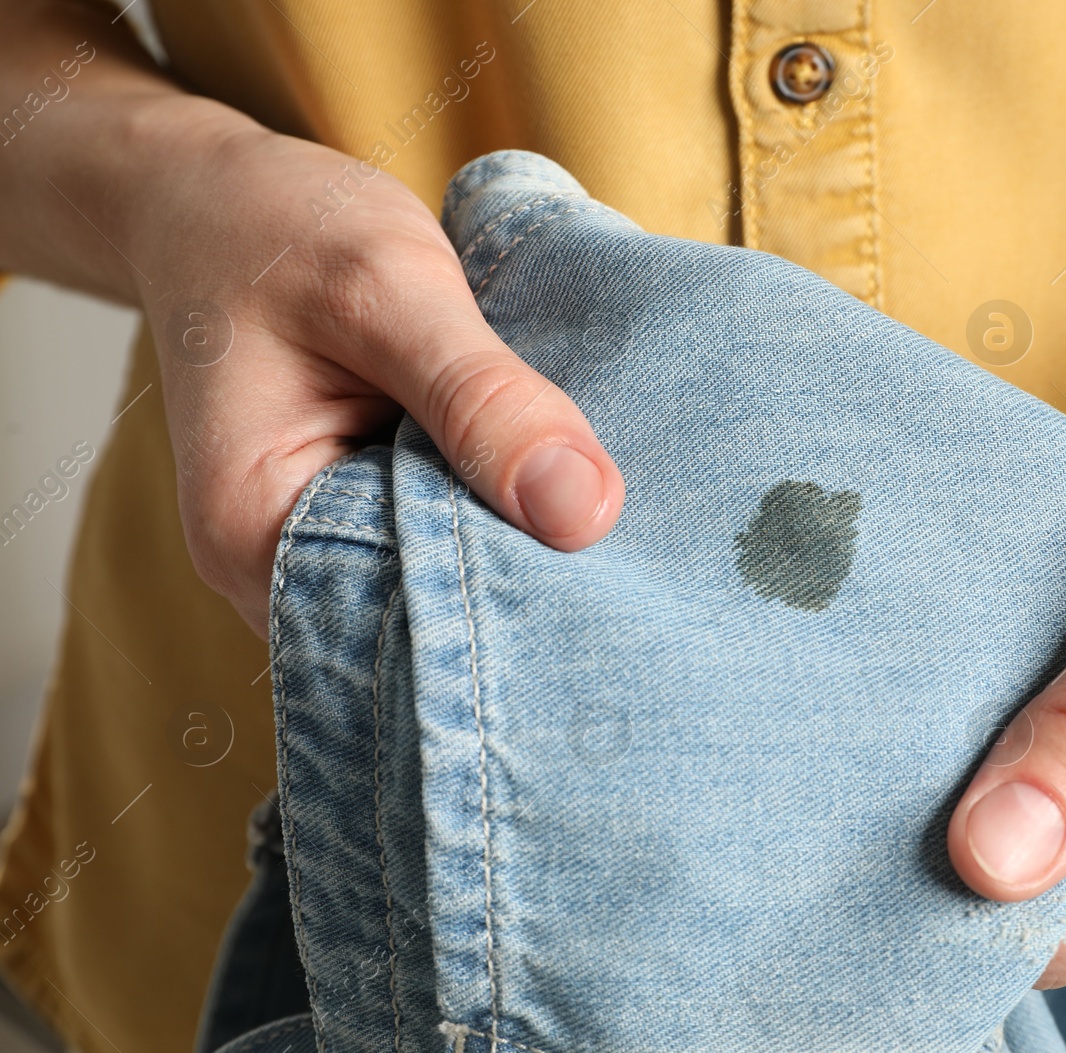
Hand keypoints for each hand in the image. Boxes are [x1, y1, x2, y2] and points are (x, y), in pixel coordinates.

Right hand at [118, 100, 623, 635]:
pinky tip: (548, 474)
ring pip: (444, 576)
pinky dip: (495, 504)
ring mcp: (317, 549)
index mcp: (250, 533)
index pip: (408, 616)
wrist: (216, 198)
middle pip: (430, 613)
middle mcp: (276, 568)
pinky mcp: (358, 518)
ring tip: (591, 495)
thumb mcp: (388, 289)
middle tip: (623, 524)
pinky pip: (441, 535)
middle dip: (525, 571)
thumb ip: (480, 397)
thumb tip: (586, 514)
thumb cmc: (278, 228)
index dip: (513, 592)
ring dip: (517, 535)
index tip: (602, 546)